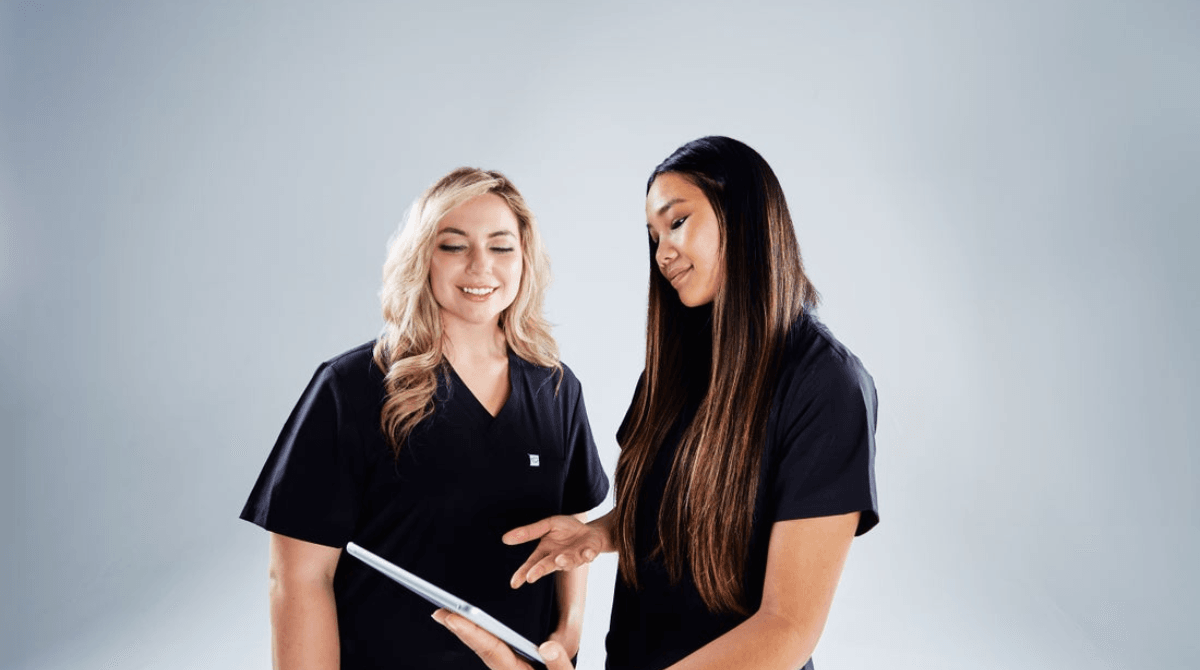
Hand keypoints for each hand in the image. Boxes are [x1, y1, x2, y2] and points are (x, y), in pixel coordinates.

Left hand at [432, 609, 574, 669]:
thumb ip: (558, 665)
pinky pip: (491, 648)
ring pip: (483, 648)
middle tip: (439, 611)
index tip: (453, 617)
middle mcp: (508, 669)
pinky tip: (472, 626)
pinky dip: (479, 635)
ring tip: (448, 614)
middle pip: (480, 647)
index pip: (490, 649)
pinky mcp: (512, 664)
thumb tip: (547, 646)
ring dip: (466, 631)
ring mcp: (508, 667)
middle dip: (459, 628)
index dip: (471, 632)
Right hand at [504, 515, 608, 587]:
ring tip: (559, 559)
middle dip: (539, 571)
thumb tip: (505, 538)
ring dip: (564, 561)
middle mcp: (558, 558)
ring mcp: (574, 557)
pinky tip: (586, 554)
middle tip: (531, 577)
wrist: (591, 531)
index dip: (523, 573)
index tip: (514, 583)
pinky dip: (587, 555)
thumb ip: (529, 532)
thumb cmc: (567, 530)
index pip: (531, 564)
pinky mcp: (589, 553)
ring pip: (568, 562)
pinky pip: (588, 555)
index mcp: (546, 552)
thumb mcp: (547, 525)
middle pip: (547, 566)